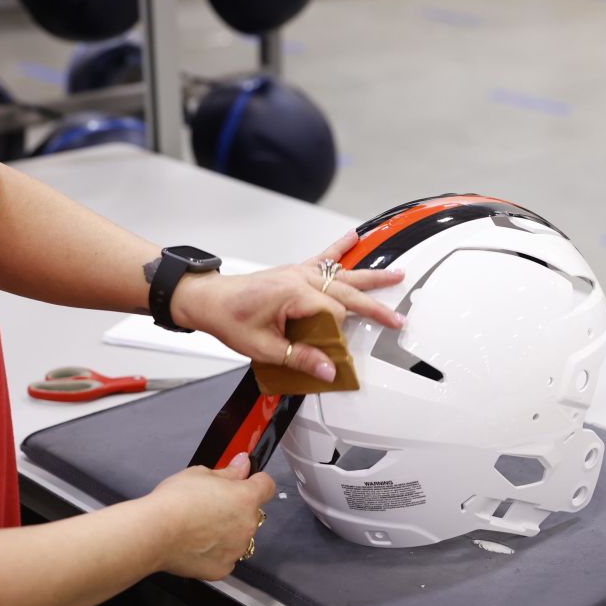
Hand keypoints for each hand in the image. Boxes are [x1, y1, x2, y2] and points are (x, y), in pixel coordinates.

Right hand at [143, 453, 276, 579]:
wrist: (154, 533)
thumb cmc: (174, 502)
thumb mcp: (200, 473)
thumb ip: (228, 472)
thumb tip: (242, 464)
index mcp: (246, 498)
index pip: (267, 486)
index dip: (256, 481)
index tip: (245, 481)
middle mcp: (247, 525)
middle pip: (250, 513)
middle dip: (236, 509)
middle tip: (210, 506)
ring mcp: (236, 549)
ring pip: (238, 537)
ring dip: (227, 532)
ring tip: (198, 527)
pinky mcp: (222, 568)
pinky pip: (225, 558)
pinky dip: (214, 553)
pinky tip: (196, 545)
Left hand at [170, 230, 405, 380]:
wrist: (208, 299)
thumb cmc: (230, 318)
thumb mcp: (263, 347)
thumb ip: (300, 358)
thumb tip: (328, 369)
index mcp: (294, 294)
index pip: (333, 316)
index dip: (339, 337)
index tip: (339, 355)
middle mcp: (300, 278)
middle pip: (348, 292)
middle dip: (375, 307)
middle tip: (397, 320)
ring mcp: (299, 272)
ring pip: (344, 274)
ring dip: (371, 276)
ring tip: (397, 275)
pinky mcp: (295, 271)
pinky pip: (324, 258)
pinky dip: (340, 247)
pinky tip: (354, 236)